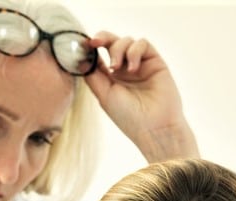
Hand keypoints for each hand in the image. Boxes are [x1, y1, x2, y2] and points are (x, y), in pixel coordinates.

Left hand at [85, 32, 198, 161]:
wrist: (155, 127)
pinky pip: (143, 44)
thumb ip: (92, 74)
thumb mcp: (103, 95)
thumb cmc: (128, 117)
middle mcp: (125, 70)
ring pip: (126, 41)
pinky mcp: (155, 62)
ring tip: (117, 68)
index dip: (91, 47)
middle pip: (112, 43)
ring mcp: (141, 65)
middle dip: (102, 39)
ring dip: (118, 49)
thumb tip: (80, 56)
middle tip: (96, 43)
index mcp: (111, 79)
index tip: (84, 45)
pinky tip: (133, 68)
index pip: (99, 55)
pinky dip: (134, 51)